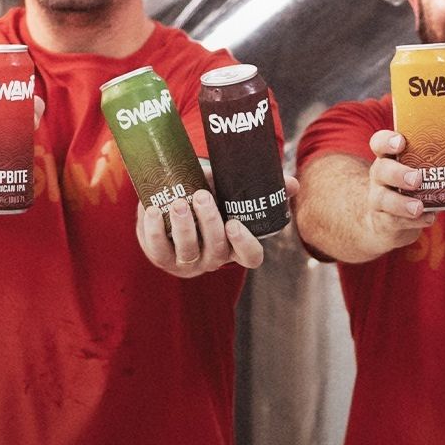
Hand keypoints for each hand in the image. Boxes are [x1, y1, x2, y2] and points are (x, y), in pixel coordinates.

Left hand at [137, 175, 299, 277]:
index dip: (244, 244)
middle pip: (216, 249)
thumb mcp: (234, 193)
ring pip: (187, 250)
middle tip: (201, 196)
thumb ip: (262, 188)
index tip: (235, 223)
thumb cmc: (213, 198)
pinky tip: (152, 209)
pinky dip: (153, 229)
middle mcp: (213, 259)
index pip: (250, 257)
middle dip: (209, 223)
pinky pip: (157, 248)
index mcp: (236, 245)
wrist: (176, 201)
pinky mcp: (160, 257)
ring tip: (177, 202)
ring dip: (183, 226)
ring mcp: (187, 261)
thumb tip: (292, 183)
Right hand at [363, 130, 444, 255]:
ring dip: (402, 203)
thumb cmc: (411, 190)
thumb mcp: (426, 174)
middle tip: (417, 178)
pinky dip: (413, 221)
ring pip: (383, 198)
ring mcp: (378, 199)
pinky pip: (394, 221)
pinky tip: (428, 219)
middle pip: (380, 169)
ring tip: (420, 206)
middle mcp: (379, 176)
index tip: (401, 142)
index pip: (379, 143)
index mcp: (389, 158)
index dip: (387, 141)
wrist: (387, 222)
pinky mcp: (383, 221)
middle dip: (398, 173)